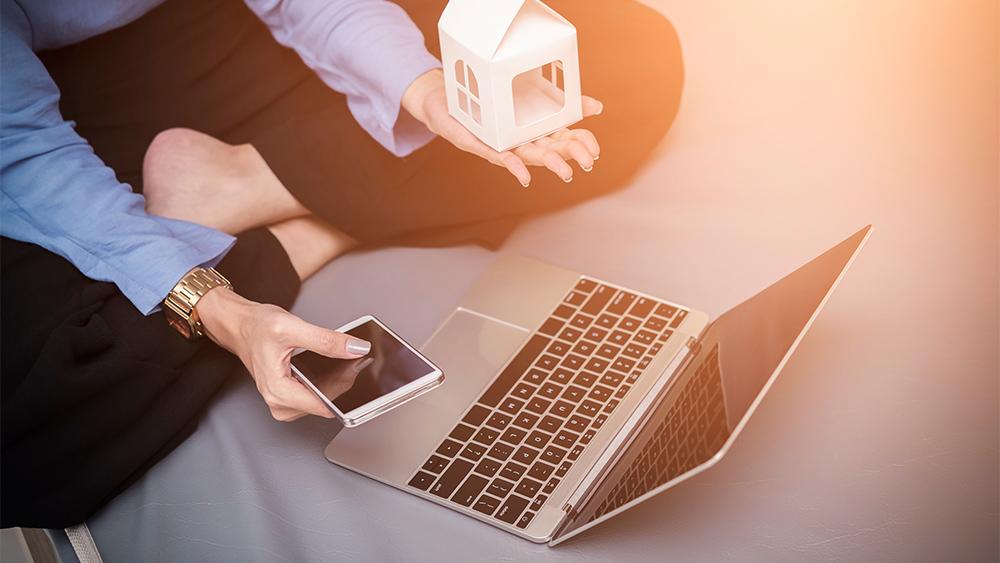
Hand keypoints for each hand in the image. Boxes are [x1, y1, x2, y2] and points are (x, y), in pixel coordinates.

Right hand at [195, 287, 370, 420]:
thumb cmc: (256, 327)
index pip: (323, 404)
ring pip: (323, 401)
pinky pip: (316, 396)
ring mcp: (283, 402)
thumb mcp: (293, 327)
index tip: (356, 367)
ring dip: (336, 382)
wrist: (240, 325)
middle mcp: (279, 403)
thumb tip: (355, 349)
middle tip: (353, 358)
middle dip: (342, 381)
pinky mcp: (289, 396)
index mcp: (278, 391)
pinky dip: (328, 382)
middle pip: (325, 403)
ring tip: (343, 361)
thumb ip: (326, 340)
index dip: (343, 384)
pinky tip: (334, 366)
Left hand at [402, 69, 602, 186]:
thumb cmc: (491, 102)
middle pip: (553, 150)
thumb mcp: (529, 98)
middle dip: (571, 156)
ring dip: (549, 164)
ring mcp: (505, 145)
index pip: (566, 139)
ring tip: (567, 172)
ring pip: (531, 157)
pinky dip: (514, 167)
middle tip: (588, 162)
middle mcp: (524, 141)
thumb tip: (597, 106)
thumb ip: (563, 102)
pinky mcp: (482, 145)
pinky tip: (525, 176)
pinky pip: (500, 157)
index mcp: (537, 131)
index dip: (582, 144)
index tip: (596, 150)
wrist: (447, 100)